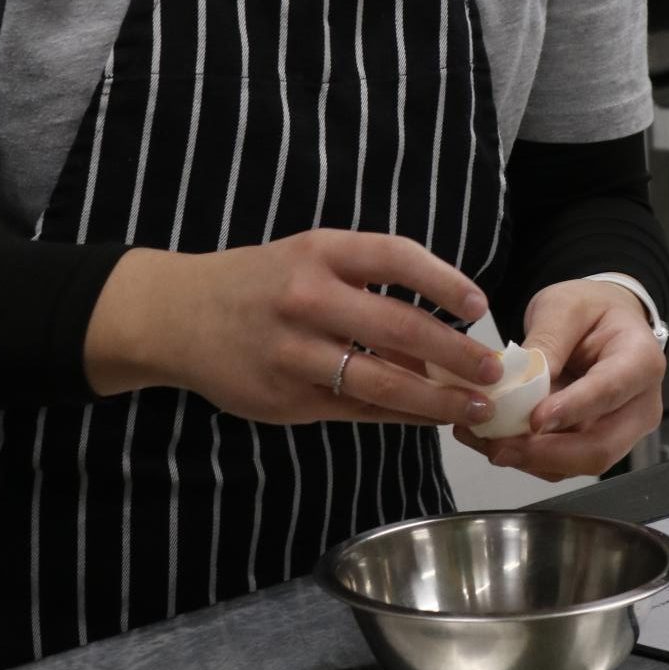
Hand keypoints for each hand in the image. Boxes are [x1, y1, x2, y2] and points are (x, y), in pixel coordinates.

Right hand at [83, 229, 503, 426]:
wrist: (178, 316)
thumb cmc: (258, 282)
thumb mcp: (307, 259)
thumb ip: (365, 284)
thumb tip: (439, 326)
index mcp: (319, 252)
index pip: (395, 257)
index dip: (444, 280)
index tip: (479, 305)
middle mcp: (308, 299)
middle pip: (397, 325)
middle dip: (453, 352)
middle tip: (491, 371)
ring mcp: (294, 353)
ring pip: (380, 380)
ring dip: (434, 397)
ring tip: (472, 407)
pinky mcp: (285, 399)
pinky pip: (354, 409)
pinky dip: (396, 414)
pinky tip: (425, 417)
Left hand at [454, 280, 664, 480]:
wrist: (602, 322)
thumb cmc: (589, 310)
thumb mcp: (564, 307)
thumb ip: (547, 341)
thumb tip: (523, 385)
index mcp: (641, 360)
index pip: (610, 391)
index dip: (573, 409)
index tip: (535, 420)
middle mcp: (640, 405)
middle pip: (600, 447)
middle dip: (546, 453)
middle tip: (498, 445)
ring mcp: (621, 432)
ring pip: (578, 463)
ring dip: (530, 459)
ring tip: (485, 442)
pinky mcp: (596, 444)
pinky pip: (563, 463)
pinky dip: (528, 458)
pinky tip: (495, 442)